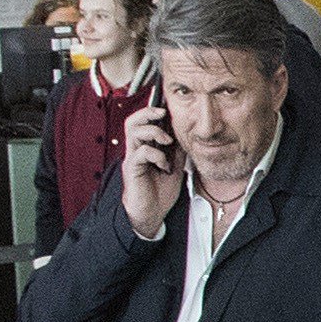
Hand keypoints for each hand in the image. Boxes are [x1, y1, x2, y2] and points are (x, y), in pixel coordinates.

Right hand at [119, 97, 180, 237]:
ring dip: (154, 132)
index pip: (145, 122)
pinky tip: (164, 165)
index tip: (170, 107)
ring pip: (133, 131)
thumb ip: (177, 151)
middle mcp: (136, 150)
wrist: (151, 214)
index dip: (155, 112)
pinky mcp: (132, 169)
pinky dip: (156, 155)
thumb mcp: (175, 166)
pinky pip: (140, 152)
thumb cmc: (160, 191)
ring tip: (167, 142)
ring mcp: (133, 158)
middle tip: (164, 114)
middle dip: (149, 113)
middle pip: (133, 121)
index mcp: (146, 147)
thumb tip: (188, 135)